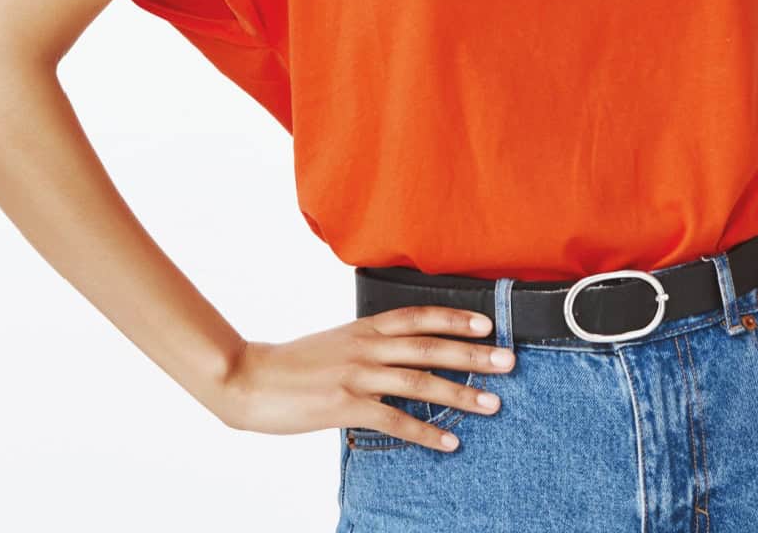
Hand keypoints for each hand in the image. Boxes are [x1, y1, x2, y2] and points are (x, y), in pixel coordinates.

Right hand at [211, 304, 516, 450]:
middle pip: (429, 346)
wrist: (248, 378)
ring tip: (491, 403)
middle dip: (473, 354)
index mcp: (363, 328)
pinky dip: (424, 432)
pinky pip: (393, 419)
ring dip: (459, 393)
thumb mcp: (334, 342)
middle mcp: (365, 347)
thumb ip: (367, 345)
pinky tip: (448, 442)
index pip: (417, 316)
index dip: (454, 317)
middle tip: (509, 361)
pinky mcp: (344, 405)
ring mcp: (355, 375)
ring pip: (419, 381)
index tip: (487, 321)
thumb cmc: (291, 365)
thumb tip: (399, 353)